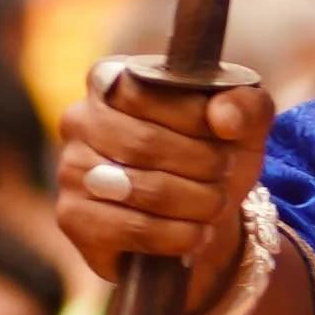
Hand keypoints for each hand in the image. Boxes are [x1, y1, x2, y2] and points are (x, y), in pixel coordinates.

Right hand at [58, 66, 273, 303]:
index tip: (226, 135)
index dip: (195, 117)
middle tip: (226, 174)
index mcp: (111, 80)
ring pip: (140, 187)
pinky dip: (177, 235)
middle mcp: (79, 119)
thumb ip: (245, 106)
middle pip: (143, 142)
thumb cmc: (213, 156)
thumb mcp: (243, 124)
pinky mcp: (74, 218)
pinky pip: (132, 228)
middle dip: (201, 164)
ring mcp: (69, 169)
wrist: (199, 218)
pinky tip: (196, 234)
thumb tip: (224, 119)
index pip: (145, 90)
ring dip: (195, 201)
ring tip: (216, 204)